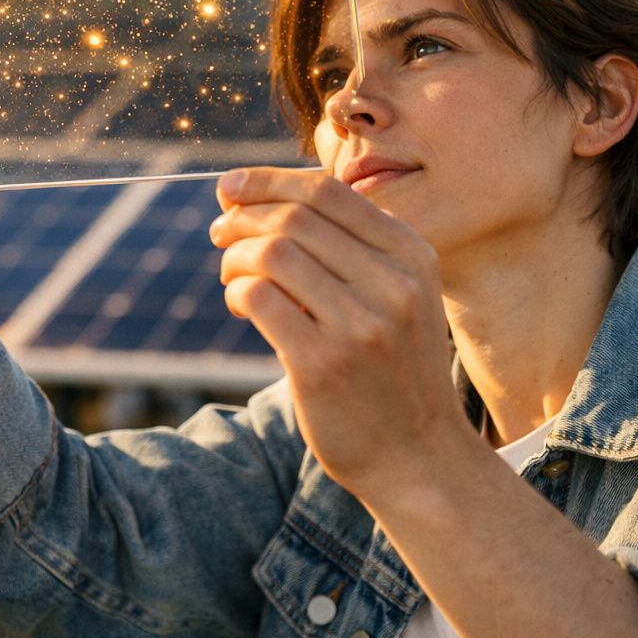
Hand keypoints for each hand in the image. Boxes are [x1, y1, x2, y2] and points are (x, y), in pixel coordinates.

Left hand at [210, 167, 462, 498]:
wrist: (418, 457)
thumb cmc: (391, 370)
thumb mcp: (397, 295)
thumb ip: (346, 246)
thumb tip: (253, 197)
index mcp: (412, 255)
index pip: (328, 191)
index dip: (267, 181)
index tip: (229, 188)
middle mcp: (393, 284)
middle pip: (293, 218)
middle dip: (241, 218)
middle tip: (219, 234)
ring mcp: (360, 325)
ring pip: (271, 253)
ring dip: (235, 257)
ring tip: (231, 276)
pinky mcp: (322, 364)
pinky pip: (259, 298)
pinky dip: (237, 292)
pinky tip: (240, 305)